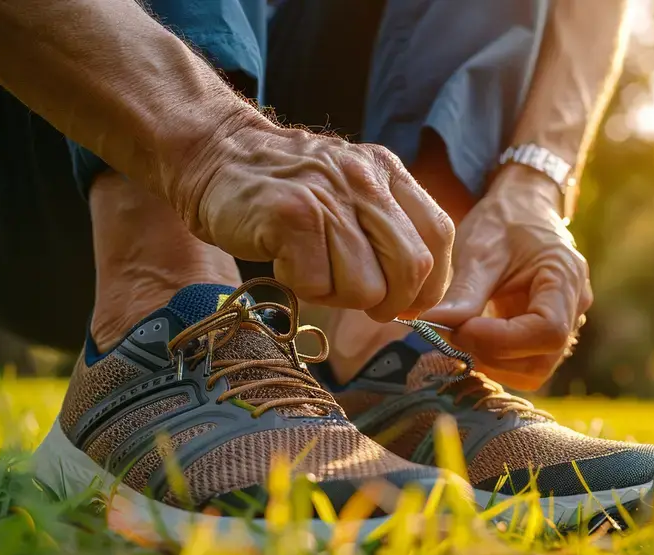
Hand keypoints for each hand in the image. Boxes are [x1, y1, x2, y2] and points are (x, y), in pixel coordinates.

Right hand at [176, 121, 453, 321]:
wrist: (215, 153)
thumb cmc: (285, 188)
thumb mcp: (349, 189)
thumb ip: (386, 227)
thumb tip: (418, 296)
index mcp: (387, 172)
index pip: (439, 236)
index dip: (429, 283)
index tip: (406, 302)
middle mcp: (364, 180)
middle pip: (411, 268)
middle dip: (391, 302)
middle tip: (363, 302)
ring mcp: (328, 197)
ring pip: (364, 287)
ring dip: (337, 297)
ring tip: (313, 270)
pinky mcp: (290, 217)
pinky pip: (316, 284)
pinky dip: (301, 288)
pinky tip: (284, 262)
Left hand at [424, 165, 592, 390]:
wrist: (522, 208)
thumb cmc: (504, 221)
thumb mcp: (480, 249)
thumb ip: (463, 292)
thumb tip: (432, 327)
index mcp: (565, 278)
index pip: (548, 332)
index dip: (501, 340)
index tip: (461, 329)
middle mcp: (574, 307)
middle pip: (542, 360)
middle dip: (492, 355)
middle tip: (453, 334)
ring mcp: (564, 325)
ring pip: (533, 370)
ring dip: (492, 362)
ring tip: (461, 334)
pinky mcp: (545, 335)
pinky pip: (525, 363)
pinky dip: (496, 358)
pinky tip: (473, 336)